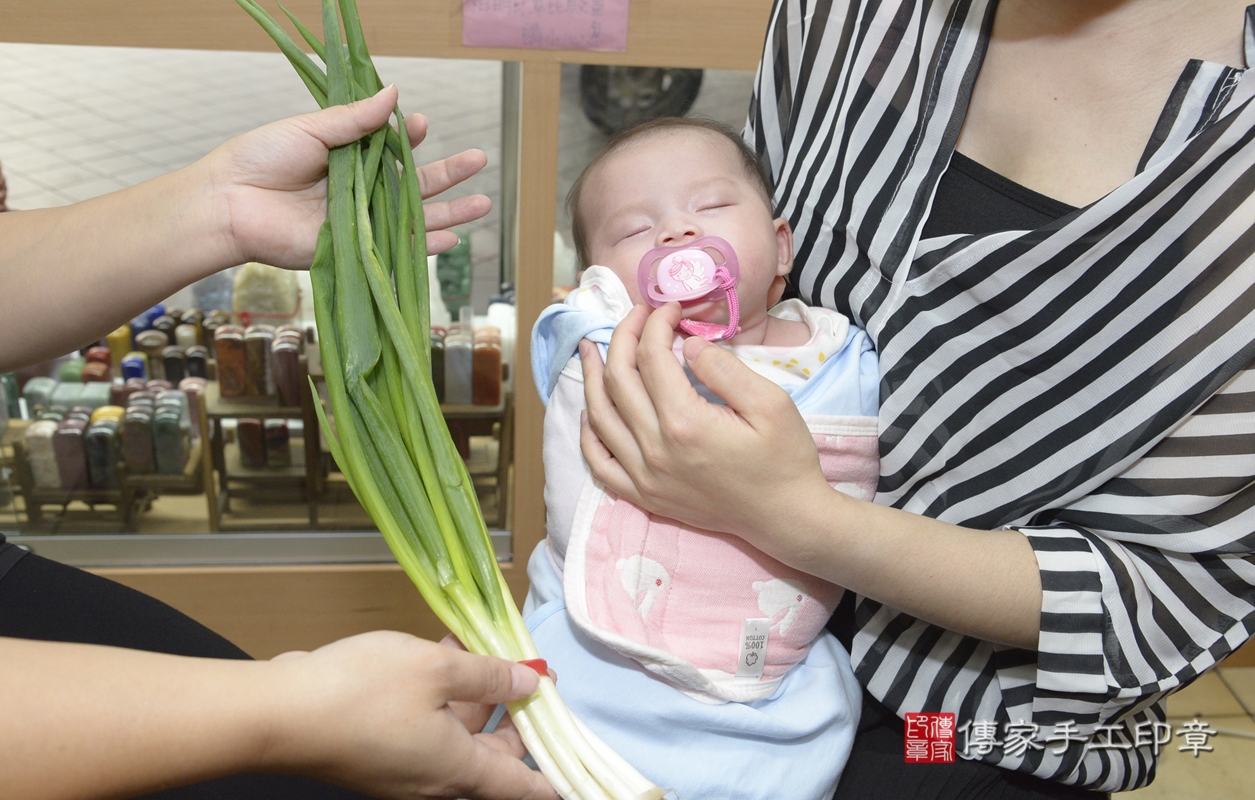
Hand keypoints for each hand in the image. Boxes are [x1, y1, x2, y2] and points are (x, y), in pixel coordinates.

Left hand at [206, 84, 490, 269]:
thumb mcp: (310, 129)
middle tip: (479, 159)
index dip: (410, 138)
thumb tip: (393, 94)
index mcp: (347, 157)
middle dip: (449, 173)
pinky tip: (450, 240)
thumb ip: (355, 120)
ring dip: (450, 212)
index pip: (391, 148)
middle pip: (414, 183)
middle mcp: (358, 190)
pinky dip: (423, 246)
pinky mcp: (353, 248)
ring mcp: (359, 221)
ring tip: (483, 203)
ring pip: (414, 217)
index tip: (420, 124)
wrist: (229, 203)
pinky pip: (395, 248)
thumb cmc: (259, 160)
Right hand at [265, 631, 556, 799]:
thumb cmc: (363, 692)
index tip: (574, 751)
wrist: (278, 715)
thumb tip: (531, 681)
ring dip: (476, 694)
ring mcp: (405, 772)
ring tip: (483, 645)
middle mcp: (436, 783)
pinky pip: (427, 728)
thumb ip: (490, 674)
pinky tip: (442, 651)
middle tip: (530, 671)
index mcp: (461, 772)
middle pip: (495, 756)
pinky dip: (442, 696)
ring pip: (459, 736)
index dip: (555, 772)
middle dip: (515, 714)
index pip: (526, 787)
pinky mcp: (379, 755)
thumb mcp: (438, 668)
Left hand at [580, 302, 832, 560]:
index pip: (651, 357)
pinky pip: (600, 463)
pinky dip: (588, 433)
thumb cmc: (785, 459)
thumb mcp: (771, 403)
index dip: (656, 323)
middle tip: (636, 317)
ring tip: (591, 349)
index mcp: (685, 423)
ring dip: (592, 377)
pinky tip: (591, 410)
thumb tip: (687, 344)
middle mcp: (655, 450)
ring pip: (599, 417)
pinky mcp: (645, 495)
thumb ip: (724, 369)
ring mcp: (645, 476)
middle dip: (623, 338)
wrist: (785, 517)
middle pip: (619, 380)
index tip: (670, 308)